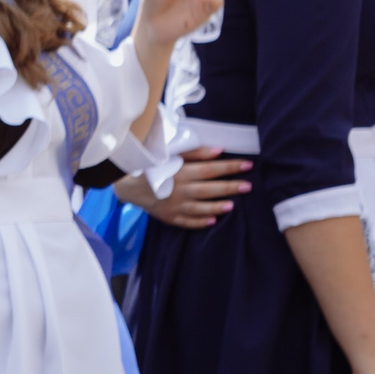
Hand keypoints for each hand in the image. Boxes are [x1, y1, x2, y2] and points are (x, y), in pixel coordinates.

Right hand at [118, 151, 250, 229]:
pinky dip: (200, 222)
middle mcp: (178, 190)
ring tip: (232, 206)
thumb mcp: (171, 154)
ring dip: (217, 207)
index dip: (230, 167)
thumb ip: (195, 152)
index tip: (247, 165)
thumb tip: (219, 151)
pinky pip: (187, 222)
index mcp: (180, 172)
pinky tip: (212, 221)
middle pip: (209, 189)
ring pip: (200, 208)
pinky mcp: (168, 217)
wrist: (126, 184)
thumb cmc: (151, 165)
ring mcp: (173, 205)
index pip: (210, 169)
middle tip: (248, 186)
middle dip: (230, 187)